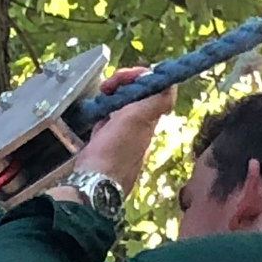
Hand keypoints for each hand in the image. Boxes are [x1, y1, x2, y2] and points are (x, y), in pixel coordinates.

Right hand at [74, 66, 175, 194]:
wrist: (93, 185)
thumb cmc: (112, 152)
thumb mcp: (137, 120)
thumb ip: (156, 100)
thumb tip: (168, 81)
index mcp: (150, 118)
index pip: (159, 88)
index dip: (144, 76)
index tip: (126, 76)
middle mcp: (141, 127)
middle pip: (139, 95)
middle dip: (124, 84)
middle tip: (105, 86)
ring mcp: (124, 136)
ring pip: (123, 106)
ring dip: (112, 97)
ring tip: (100, 98)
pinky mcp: (107, 144)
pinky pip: (108, 121)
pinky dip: (102, 113)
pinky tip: (95, 116)